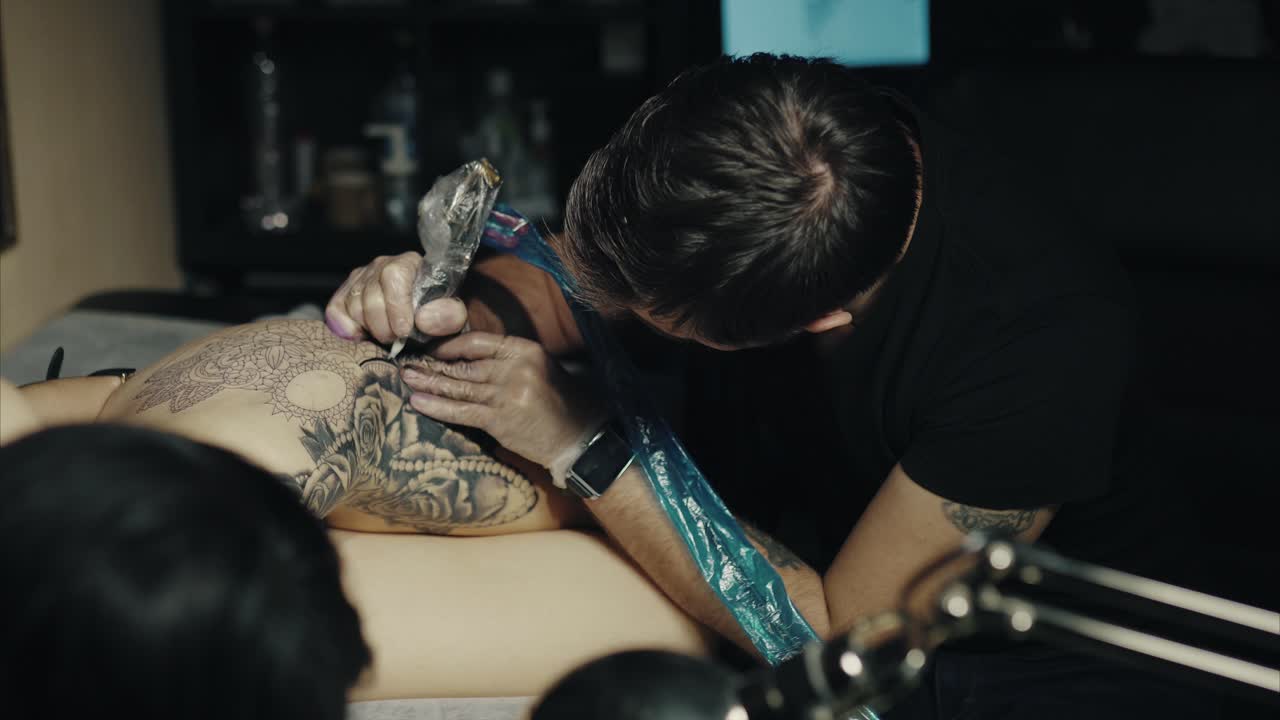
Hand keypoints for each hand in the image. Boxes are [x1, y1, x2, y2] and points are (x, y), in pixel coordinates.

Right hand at [324, 252, 467, 343]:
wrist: (426, 318)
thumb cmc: (440, 315)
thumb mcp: (456, 316)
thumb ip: (449, 315)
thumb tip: (423, 319)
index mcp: (411, 263)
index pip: (394, 275)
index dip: (396, 306)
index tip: (404, 331)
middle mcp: (382, 264)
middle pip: (370, 295)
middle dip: (383, 326)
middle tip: (397, 341)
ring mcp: (361, 277)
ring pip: (352, 305)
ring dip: (368, 329)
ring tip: (387, 337)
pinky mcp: (345, 293)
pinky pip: (335, 309)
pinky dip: (344, 326)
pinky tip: (361, 336)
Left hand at [401, 333, 604, 467]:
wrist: (578, 437)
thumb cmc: (558, 401)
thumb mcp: (539, 368)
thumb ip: (506, 360)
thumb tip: (465, 356)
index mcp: (525, 350)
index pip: (477, 341)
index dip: (449, 344)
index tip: (430, 348)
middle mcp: (515, 369)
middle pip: (464, 364)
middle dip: (432, 364)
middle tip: (406, 362)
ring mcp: (507, 395)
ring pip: (459, 387)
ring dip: (429, 382)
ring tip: (406, 377)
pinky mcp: (500, 421)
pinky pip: (462, 412)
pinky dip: (438, 407)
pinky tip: (418, 401)